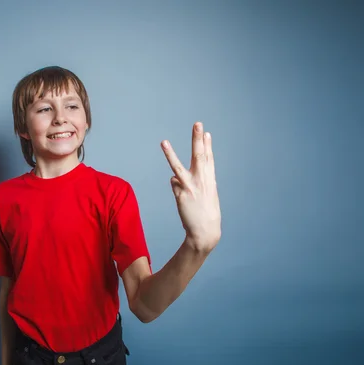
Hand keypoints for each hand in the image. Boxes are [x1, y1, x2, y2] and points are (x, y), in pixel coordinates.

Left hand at [161, 122, 220, 252]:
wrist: (205, 232)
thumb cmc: (205, 213)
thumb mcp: (205, 195)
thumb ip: (191, 183)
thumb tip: (172, 177)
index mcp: (210, 180)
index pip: (209, 159)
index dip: (207, 145)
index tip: (206, 132)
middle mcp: (201, 181)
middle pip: (199, 155)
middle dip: (198, 139)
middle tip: (198, 124)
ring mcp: (190, 187)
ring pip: (177, 167)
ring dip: (170, 154)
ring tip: (163, 142)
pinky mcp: (180, 194)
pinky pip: (174, 184)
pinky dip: (177, 188)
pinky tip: (184, 199)